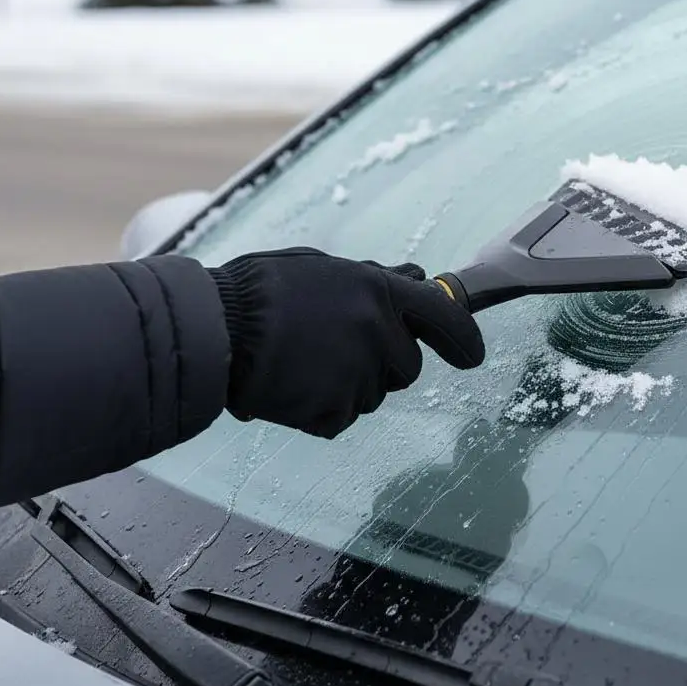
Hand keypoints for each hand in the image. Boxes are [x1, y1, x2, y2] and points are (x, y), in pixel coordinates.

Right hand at [208, 248, 484, 437]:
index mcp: (377, 291)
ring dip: (349, 384)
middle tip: (338, 350)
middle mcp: (376, 332)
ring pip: (373, 394)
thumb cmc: (259, 290)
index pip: (443, 316)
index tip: (472, 355)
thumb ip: (374, 277)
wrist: (213, 328)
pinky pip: (341, 417)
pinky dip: (320, 410)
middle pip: (408, 367)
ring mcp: (357, 374)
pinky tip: (291, 386)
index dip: (464, 338)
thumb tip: (418, 275)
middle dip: (385, 363)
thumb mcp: (322, 268)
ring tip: (302, 362)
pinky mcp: (333, 410)